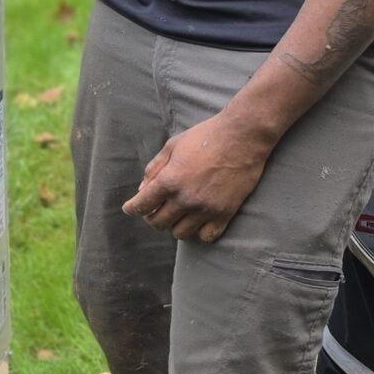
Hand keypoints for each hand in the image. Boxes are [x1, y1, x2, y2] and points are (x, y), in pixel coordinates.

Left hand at [122, 111, 276, 242]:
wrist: (243, 137)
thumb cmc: (205, 136)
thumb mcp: (173, 145)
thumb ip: (154, 168)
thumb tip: (142, 190)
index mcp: (169, 180)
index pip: (141, 206)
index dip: (132, 209)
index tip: (130, 208)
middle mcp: (185, 199)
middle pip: (158, 223)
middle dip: (152, 216)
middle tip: (156, 208)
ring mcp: (206, 209)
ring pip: (180, 233)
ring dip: (175, 225)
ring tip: (178, 213)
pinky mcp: (225, 214)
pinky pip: (206, 237)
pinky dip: (199, 232)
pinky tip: (199, 220)